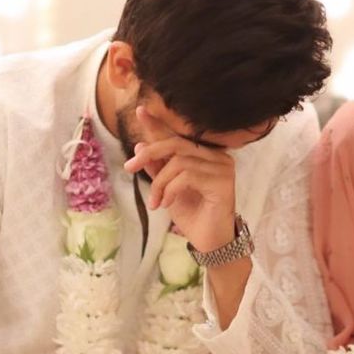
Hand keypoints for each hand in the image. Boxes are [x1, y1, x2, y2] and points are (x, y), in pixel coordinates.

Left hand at [124, 106, 235, 251]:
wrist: (209, 242)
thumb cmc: (192, 215)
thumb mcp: (167, 189)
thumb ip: (158, 167)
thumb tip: (141, 144)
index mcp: (205, 155)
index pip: (178, 136)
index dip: (158, 124)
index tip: (140, 111)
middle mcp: (217, 156)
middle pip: (177, 143)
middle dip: (149, 153)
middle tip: (129, 167)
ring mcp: (223, 167)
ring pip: (179, 162)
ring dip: (160, 183)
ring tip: (156, 202)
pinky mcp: (223, 181)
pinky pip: (187, 176)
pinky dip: (170, 189)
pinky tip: (167, 204)